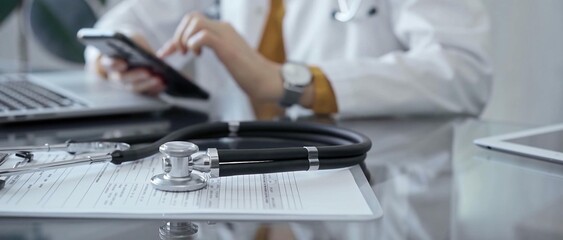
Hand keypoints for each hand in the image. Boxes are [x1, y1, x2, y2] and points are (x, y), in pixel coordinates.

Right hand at [90, 34, 164, 95]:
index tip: (123, 64)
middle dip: (136, 75)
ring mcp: (125, 83)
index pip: (108, 63)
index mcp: (107, 60)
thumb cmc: (130, 40)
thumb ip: (135, 43)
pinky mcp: (137, 88)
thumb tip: (148, 54)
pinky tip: (163, 85)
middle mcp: (113, 74)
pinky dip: (154, 89)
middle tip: (147, 72)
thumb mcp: (132, 37)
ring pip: (133, 87)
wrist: (131, 48)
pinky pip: (144, 91)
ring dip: (146, 84)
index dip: (114, 64)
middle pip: (122, 78)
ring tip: (159, 80)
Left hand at [157, 13, 283, 101]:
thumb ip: (213, 47)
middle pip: (191, 17)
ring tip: (189, 54)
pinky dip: (194, 44)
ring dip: (185, 38)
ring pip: (195, 22)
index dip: (177, 34)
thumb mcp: (226, 55)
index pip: (194, 21)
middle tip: (179, 53)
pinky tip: (197, 55)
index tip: (169, 52)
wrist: (266, 80)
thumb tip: (195, 48)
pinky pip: (203, 36)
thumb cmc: (249, 72)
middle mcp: (223, 28)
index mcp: (223, 29)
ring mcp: (226, 36)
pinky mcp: (227, 47)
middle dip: (178, 35)